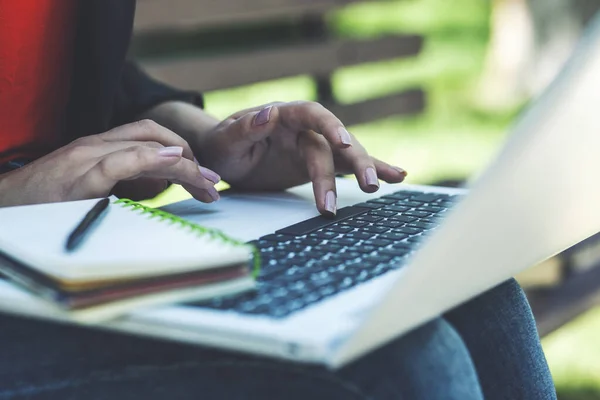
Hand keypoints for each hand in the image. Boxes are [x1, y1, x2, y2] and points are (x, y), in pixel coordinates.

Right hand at [0, 120, 220, 206]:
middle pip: (153, 135)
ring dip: (183, 163)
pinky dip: (152, 159)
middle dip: (190, 156)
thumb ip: (123, 183)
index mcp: (98, 149)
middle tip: (212, 183)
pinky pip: (122, 161)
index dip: (181, 151)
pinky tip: (175, 164)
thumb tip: (157, 186)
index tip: (203, 177)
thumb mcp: (91, 190)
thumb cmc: (44, 205)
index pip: (149, 136)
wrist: (2, 208)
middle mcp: (95, 146)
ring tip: (206, 185)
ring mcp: (86, 158)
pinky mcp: (79, 176)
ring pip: (145, 144)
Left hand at [196, 101, 406, 215]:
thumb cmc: (222, 147)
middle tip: (367, 185)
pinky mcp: (318, 164)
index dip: (331, 127)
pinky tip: (397, 176)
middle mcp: (303, 128)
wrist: (225, 159)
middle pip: (335, 141)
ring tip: (382, 184)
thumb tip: (269, 114)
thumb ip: (245, 129)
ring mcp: (313, 146)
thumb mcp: (225, 141)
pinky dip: (371, 169)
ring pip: (345, 155)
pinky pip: (346, 167)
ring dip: (364, 169)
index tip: (344, 144)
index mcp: (282, 115)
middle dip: (354, 160)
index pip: (312, 114)